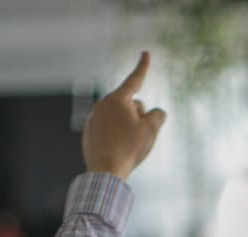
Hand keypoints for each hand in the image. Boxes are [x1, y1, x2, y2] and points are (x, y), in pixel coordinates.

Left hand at [82, 52, 166, 180]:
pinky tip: (117, 151)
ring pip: (120, 119)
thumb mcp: (151, 130)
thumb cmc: (129, 149)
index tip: (146, 53)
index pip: (135, 79)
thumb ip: (158, 115)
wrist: (105, 172)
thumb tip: (156, 113)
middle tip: (137, 137)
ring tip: (126, 147)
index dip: (143, 66)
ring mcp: (93, 118)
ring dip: (128, 129)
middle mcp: (102, 105)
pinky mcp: (89, 132)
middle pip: (131, 105)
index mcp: (117, 99)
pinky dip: (116, 138)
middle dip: (138, 117)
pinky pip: (109, 131)